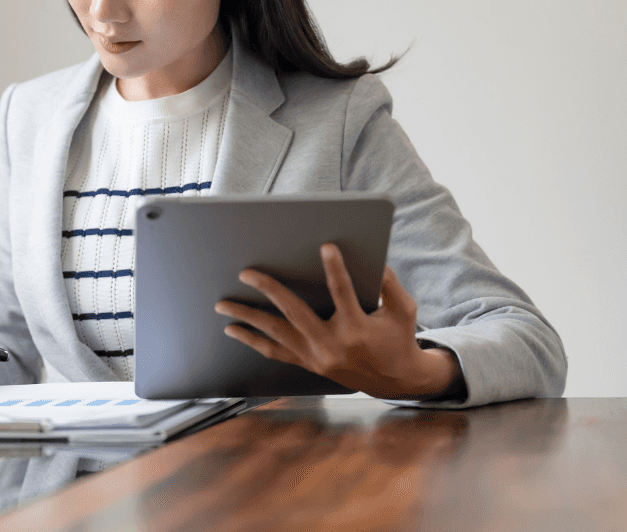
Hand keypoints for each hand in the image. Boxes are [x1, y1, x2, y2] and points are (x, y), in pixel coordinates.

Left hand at [214, 243, 460, 398]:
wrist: (396, 380)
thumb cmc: (399, 338)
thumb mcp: (404, 310)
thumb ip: (389, 284)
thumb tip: (373, 260)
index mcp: (357, 328)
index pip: (343, 292)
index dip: (335, 268)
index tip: (325, 246)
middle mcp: (332, 345)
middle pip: (293, 313)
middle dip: (268, 290)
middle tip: (246, 273)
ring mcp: (317, 357)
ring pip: (275, 334)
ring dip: (247, 319)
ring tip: (223, 305)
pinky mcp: (309, 364)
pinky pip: (276, 353)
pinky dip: (253, 341)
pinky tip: (234, 330)